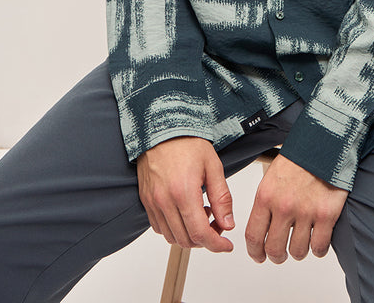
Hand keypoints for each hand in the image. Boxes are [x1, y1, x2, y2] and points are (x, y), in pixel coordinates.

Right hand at [136, 136, 233, 251]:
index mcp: (183, 192)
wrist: (162, 128)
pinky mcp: (146, 200)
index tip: (226, 245)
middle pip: (185, 240)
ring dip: (189, 236)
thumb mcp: (213, 166)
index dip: (216, 244)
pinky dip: (174, 229)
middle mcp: (165, 201)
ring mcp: (153, 202)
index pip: (200, 233)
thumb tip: (227, 224)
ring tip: (202, 216)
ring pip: (171, 237)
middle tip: (217, 226)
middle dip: (205, 240)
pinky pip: (159, 227)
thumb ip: (222, 197)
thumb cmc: (187, 142)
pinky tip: (185, 213)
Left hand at [245, 154, 347, 263]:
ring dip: (298, 252)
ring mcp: (305, 212)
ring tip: (300, 244)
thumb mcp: (272, 176)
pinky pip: (319, 247)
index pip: (253, 236)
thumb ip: (266, 201)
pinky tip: (317, 241)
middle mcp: (284, 206)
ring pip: (297, 252)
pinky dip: (317, 250)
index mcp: (266, 196)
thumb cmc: (299, 158)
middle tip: (280, 255)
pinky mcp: (326, 215)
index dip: (254, 252)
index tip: (258, 256)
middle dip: (276, 256)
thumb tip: (262, 225)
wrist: (324, 143)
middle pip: (274, 249)